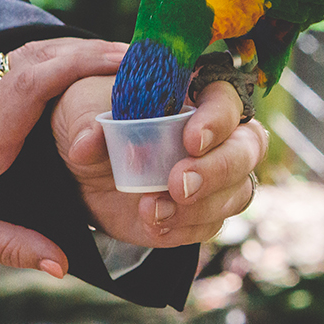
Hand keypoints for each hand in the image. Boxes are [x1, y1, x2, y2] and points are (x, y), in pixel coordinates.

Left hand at [0, 38, 126, 276]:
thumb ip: (11, 246)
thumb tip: (62, 263)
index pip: (37, 80)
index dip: (85, 63)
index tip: (131, 64)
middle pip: (44, 54)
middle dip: (97, 50)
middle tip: (148, 62)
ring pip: (33, 52)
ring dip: (79, 49)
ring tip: (126, 63)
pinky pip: (23, 62)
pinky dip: (59, 57)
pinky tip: (81, 69)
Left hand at [51, 76, 268, 247]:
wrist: (76, 166)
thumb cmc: (88, 118)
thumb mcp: (79, 108)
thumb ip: (88, 121)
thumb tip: (87, 144)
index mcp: (193, 95)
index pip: (227, 100)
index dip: (217, 120)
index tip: (190, 140)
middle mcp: (214, 135)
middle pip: (247, 149)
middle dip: (218, 169)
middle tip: (179, 183)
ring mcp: (212, 176)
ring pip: (238, 192)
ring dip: (201, 206)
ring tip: (152, 209)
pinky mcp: (198, 212)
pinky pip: (211, 224)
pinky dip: (185, 228)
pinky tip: (153, 223)